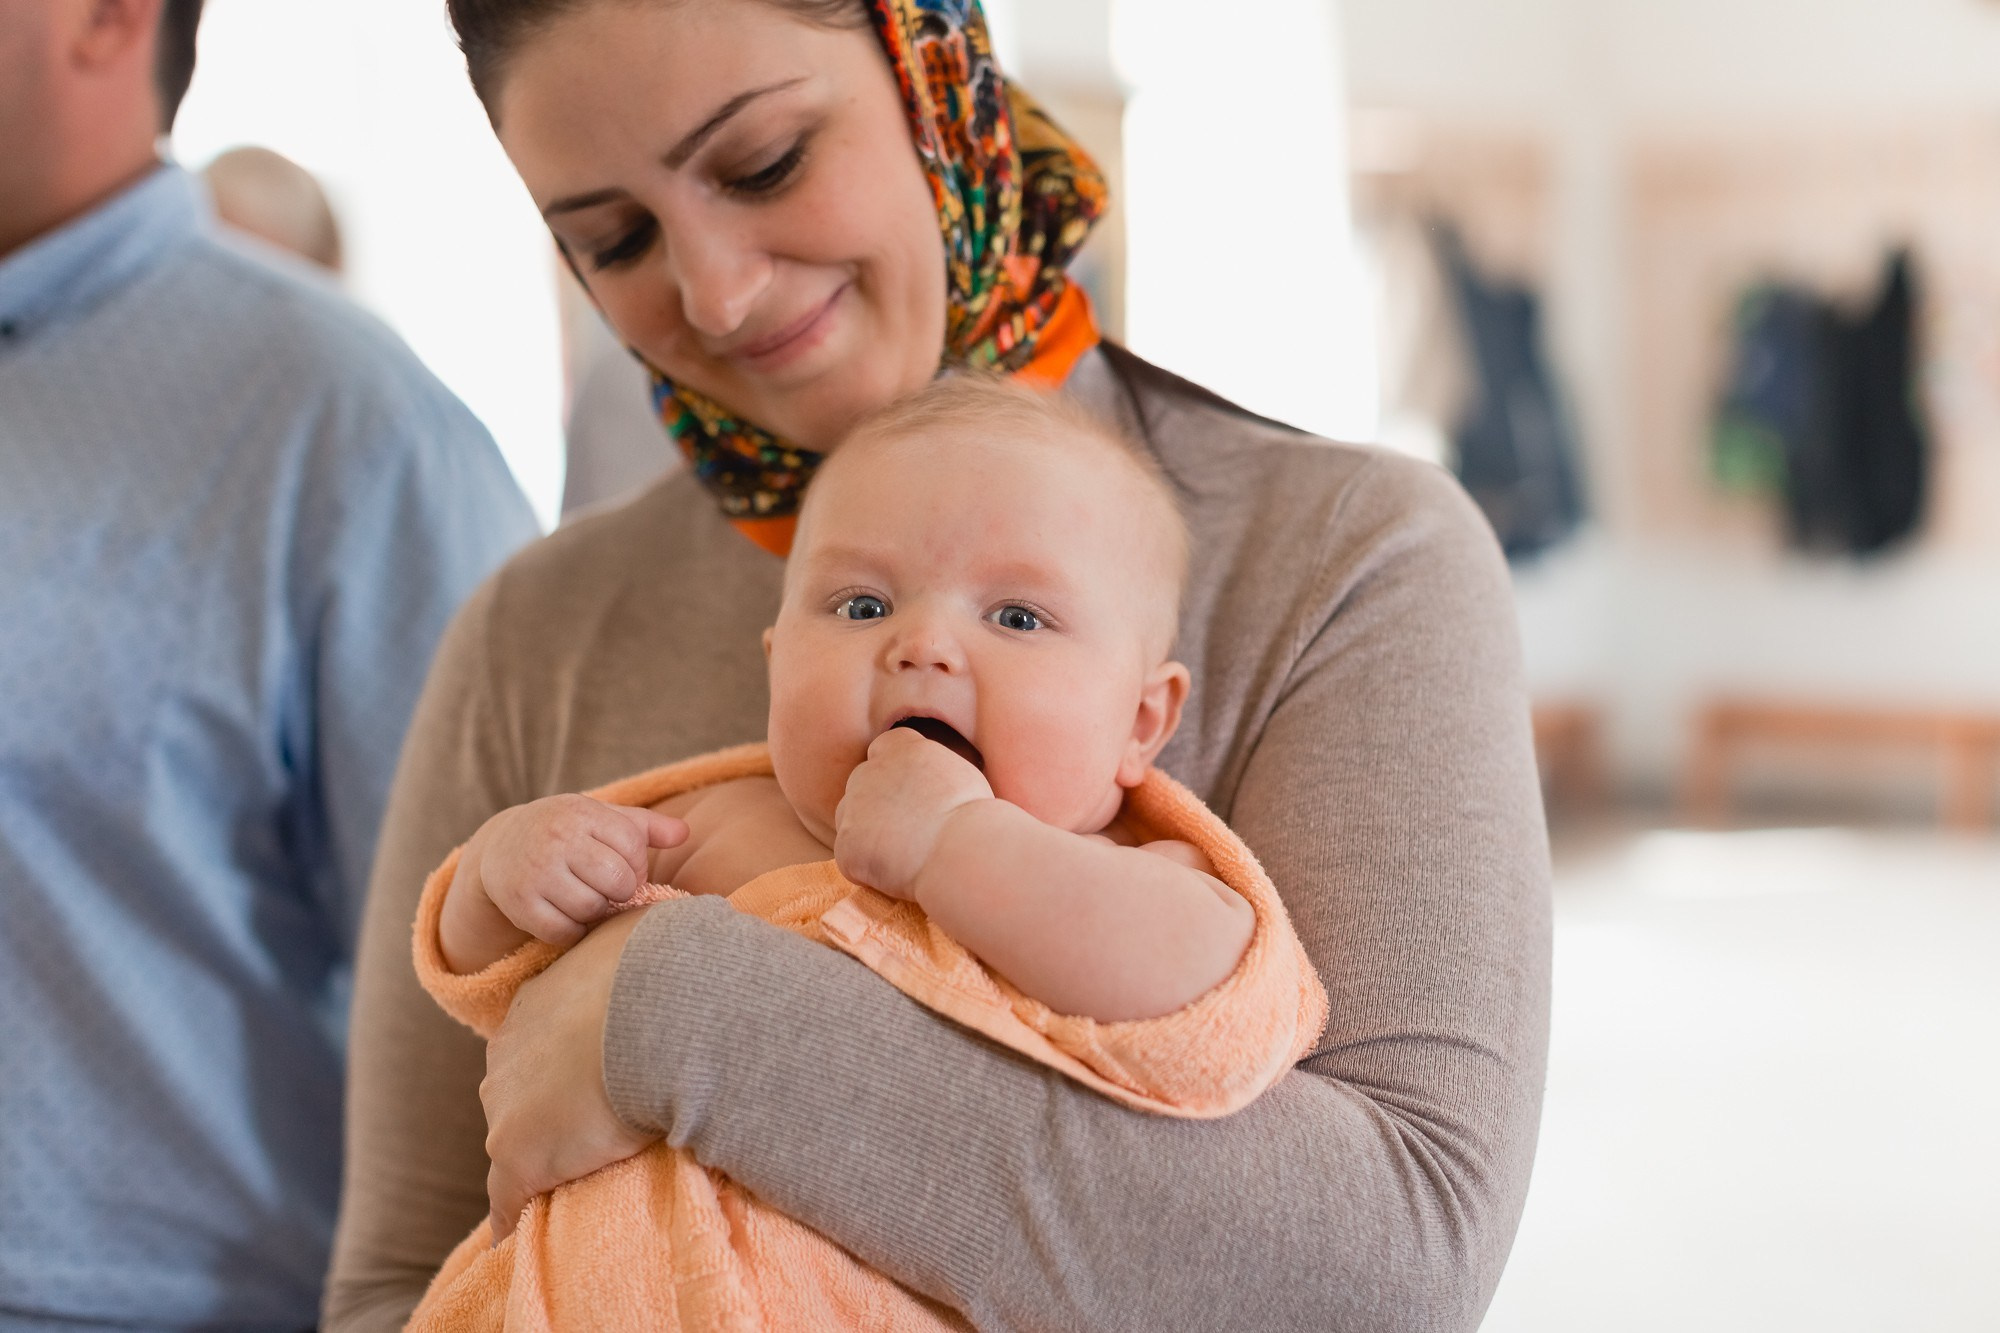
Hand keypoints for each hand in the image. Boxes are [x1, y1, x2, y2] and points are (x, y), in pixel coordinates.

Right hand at [469, 795, 686, 947]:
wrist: (501, 845)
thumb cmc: (567, 831)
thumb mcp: (602, 818)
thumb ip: (645, 826)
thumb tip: (684, 833)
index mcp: (581, 813)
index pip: (633, 846)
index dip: (636, 864)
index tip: (622, 865)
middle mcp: (556, 839)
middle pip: (617, 880)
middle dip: (620, 888)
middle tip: (606, 885)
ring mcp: (536, 872)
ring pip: (592, 908)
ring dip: (596, 909)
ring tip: (584, 895)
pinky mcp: (520, 904)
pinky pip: (564, 931)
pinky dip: (572, 930)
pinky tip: (567, 913)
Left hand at [482, 907, 655, 1240]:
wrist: (669, 1009)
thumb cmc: (674, 967)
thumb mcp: (655, 931)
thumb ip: (654, 936)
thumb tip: (695, 918)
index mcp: (541, 995)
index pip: (541, 1034)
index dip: (569, 1056)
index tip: (599, 1071)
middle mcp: (509, 1046)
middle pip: (516, 1085)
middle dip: (547, 1103)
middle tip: (594, 1125)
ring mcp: (508, 1103)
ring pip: (514, 1138)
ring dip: (541, 1156)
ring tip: (573, 1179)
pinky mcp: (519, 1156)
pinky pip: (508, 1199)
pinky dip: (517, 1215)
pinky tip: (526, 1233)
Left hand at [833, 727, 993, 898]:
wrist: (963, 850)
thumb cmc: (975, 817)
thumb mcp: (958, 775)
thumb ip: (928, 774)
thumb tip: (924, 789)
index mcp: (899, 747)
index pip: (883, 750)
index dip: (895, 775)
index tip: (913, 796)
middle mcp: (868, 771)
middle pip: (862, 786)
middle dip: (878, 807)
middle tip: (910, 832)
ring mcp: (852, 808)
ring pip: (851, 822)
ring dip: (870, 838)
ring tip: (908, 856)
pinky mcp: (846, 846)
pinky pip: (851, 860)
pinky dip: (869, 871)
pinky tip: (899, 875)